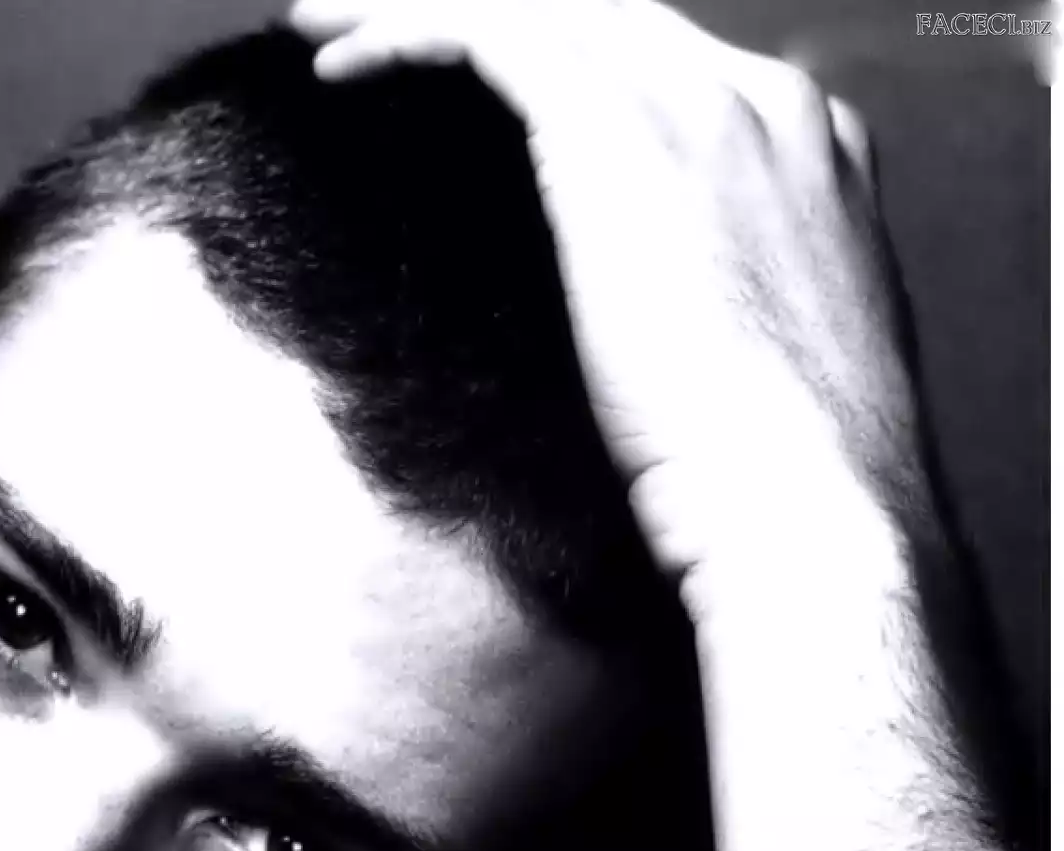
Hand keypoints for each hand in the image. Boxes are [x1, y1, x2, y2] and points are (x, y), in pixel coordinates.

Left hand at [287, 0, 924, 606]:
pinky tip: (340, 61)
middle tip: (378, 29)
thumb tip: (643, 313)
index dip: (552, 55)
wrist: (808, 516)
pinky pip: (491, 36)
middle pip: (594, 10)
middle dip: (483, 12)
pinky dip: (407, 32)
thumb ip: (705, 294)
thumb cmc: (772, 483)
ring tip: (327, 29)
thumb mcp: (750, 359)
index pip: (654, 57)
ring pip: (535, 7)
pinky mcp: (622, 137)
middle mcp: (761, 103)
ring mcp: (701, 108)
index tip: (477, 78)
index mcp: (805, 149)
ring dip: (418, 10)